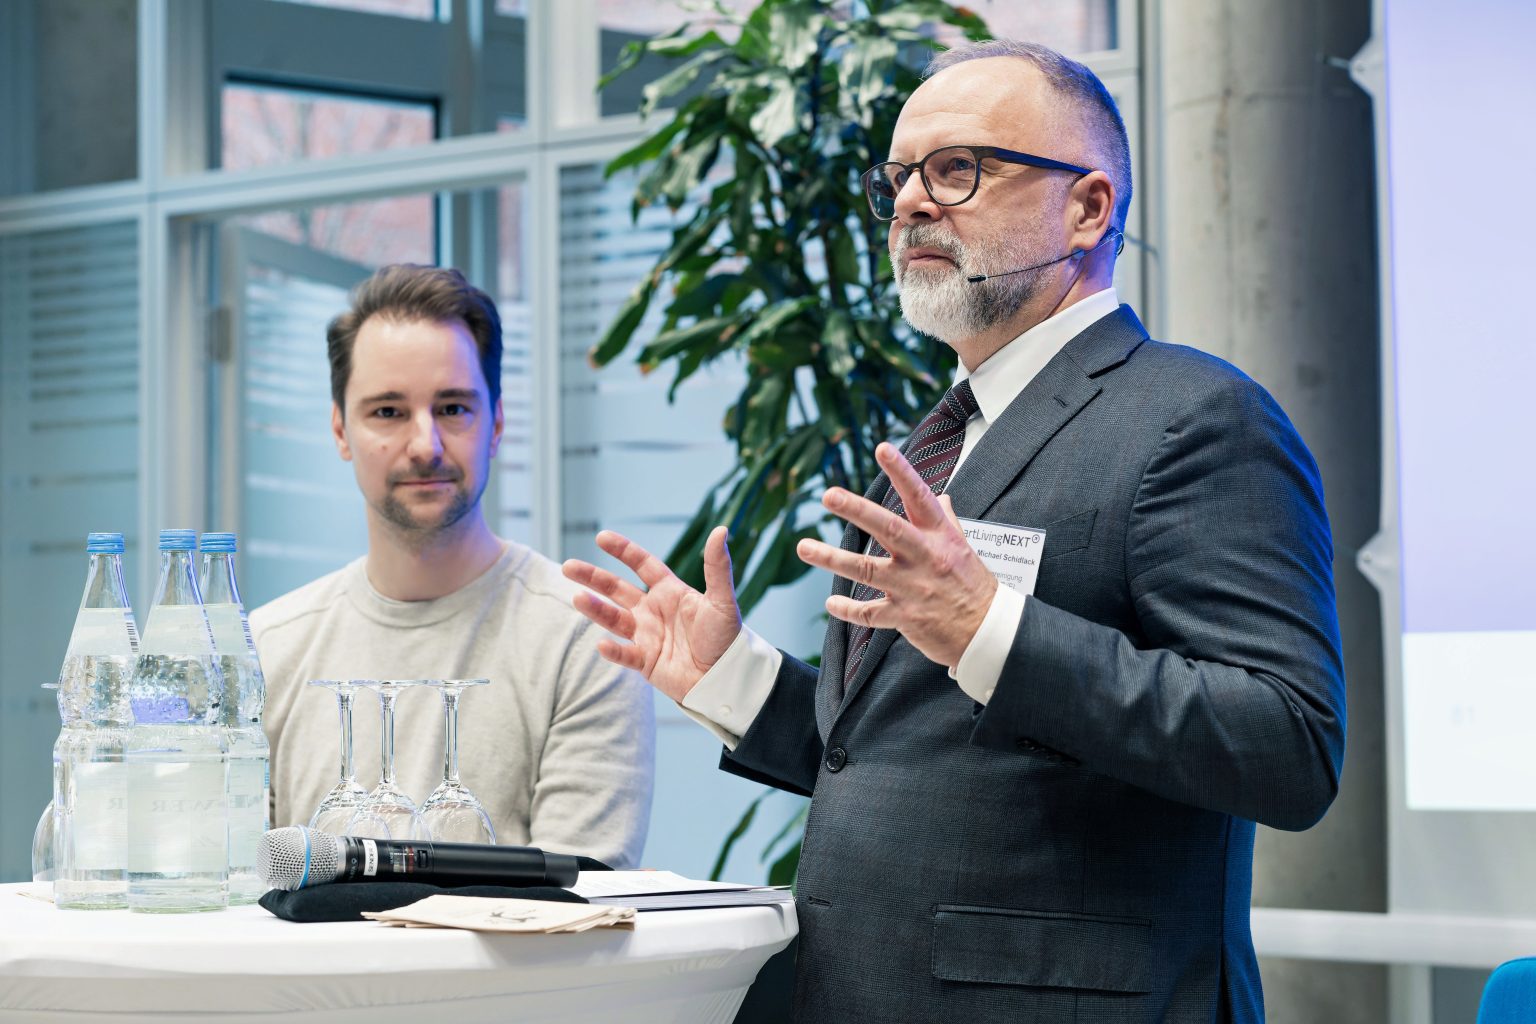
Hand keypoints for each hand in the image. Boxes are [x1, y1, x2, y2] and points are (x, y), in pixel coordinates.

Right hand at [562, 526, 741, 701]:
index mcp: (670, 592)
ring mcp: (647, 635)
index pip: (642, 565)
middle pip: (616, 589)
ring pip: (614, 619)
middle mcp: (653, 611)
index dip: (623, 550)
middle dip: (593, 577)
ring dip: (596, 609)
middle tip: (567, 567)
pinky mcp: (646, 661)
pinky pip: (625, 654)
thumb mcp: (722, 600)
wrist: (727, 676)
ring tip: (578, 598)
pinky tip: (602, 644)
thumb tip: (721, 530)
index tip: (601, 537)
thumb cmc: (727, 637)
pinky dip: (613, 650)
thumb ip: (717, 567)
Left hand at [796, 442, 997, 667]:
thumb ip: (947, 521)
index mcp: (940, 537)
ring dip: (832, 558)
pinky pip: (869, 613)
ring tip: (804, 547)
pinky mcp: (905, 617)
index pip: (920, 497)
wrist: (989, 633)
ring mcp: (913, 588)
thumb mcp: (964, 548)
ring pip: (866, 570)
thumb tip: (939, 496)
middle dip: (857, 510)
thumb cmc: (975, 587)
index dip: (902, 472)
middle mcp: (925, 558)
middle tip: (829, 495)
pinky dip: (847, 609)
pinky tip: (831, 604)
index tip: (882, 448)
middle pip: (887, 529)